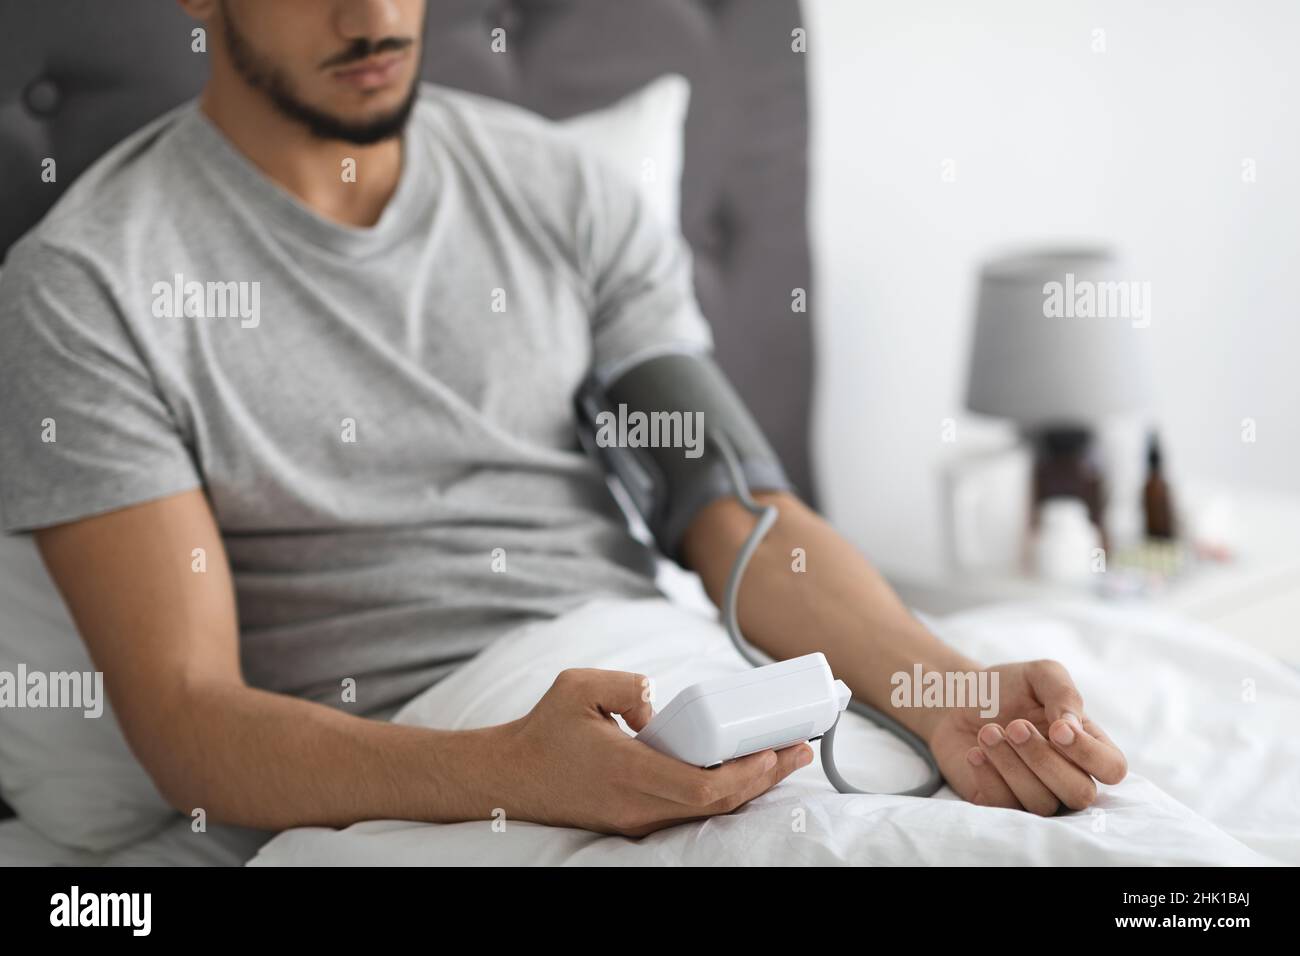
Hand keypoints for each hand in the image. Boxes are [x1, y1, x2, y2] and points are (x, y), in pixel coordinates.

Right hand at [491, 668, 810, 836]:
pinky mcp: (637, 820)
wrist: (511, 776)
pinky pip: (692, 810)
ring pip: (709, 811)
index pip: (702, 787)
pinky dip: (726, 792)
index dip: (747, 773)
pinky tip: (747, 771)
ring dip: (751, 786)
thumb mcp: (579, 684)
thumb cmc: (545, 728)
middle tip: (801, 749)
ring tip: (785, 758)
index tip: (775, 749)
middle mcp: (638, 804)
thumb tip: (661, 707)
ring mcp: (638, 818)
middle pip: (718, 804)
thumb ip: (629, 685)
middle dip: (766, 778)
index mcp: (628, 772)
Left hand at [926, 659, 1126, 814]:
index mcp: (1087, 745)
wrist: (958, 700)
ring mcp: (1037, 794)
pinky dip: (989, 777)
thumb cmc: (1006, 688)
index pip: (1112, 768)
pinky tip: (975, 752)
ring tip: (988, 732)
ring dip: (1011, 765)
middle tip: (1015, 727)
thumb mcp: (1039, 675)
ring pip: (1042, 804)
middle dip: (1044, 760)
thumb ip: (1064, 693)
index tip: (1057, 728)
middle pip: (1079, 793)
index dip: (1089, 754)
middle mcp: (1069, 775)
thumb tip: (1073, 728)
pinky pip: (1006, 807)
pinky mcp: (1003, 804)